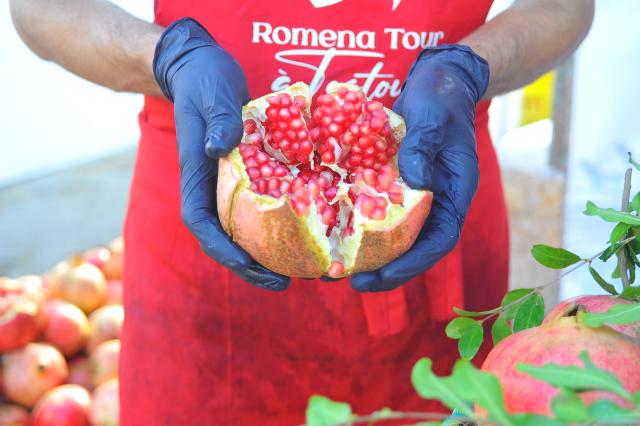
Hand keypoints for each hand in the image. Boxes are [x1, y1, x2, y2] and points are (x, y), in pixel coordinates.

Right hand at [153, 18, 289, 290]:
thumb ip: (218, 118)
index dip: (223, 250)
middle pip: (225, 238)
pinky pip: (262, 207)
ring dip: (268, 253)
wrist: (202, 68)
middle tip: (284, 283)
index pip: (202, 223)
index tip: (248, 267)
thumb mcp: (212, 93)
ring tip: (301, 270)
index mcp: (197, 175)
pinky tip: (308, 234)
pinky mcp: (249, 175)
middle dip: (250, 265)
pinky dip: (280, 226)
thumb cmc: (205, 80)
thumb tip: (222, 149)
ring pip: (245, 229)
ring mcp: (229, 184)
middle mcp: (212, 187)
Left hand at [351, 44, 488, 291]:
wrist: (440, 77)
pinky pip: (378, 209)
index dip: (413, 263)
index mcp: (455, 192)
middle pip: (414, 246)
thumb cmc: (441, 96)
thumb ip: (424, 146)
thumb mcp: (433, 117)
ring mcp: (416, 193)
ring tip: (335, 265)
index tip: (384, 276)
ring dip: (369, 253)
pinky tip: (332, 228)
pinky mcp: (396, 181)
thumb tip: (414, 181)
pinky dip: (359, 223)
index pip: (440, 240)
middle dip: (385, 268)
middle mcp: (436, 200)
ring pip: (394, 233)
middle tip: (351, 280)